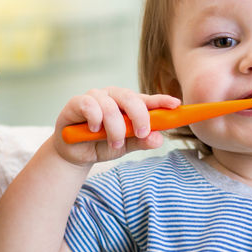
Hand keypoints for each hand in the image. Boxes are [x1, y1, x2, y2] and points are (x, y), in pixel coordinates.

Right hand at [54, 87, 179, 165]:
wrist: (76, 154)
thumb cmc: (101, 144)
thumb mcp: (126, 146)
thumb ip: (141, 141)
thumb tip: (159, 138)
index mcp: (128, 104)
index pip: (147, 100)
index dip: (162, 100)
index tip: (176, 105)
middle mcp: (113, 96)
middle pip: (131, 98)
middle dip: (139, 116)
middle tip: (141, 133)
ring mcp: (95, 97)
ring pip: (110, 106)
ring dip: (115, 128)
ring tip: (114, 143)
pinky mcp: (77, 102)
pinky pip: (89, 105)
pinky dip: (95, 119)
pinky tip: (93, 130)